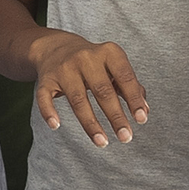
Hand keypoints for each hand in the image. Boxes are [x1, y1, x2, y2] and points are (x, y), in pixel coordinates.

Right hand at [30, 32, 147, 145]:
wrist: (56, 47)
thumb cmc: (94, 63)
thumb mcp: (114, 66)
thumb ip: (130, 86)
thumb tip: (144, 112)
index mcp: (108, 52)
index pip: (124, 77)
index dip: (134, 99)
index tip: (141, 119)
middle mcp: (85, 58)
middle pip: (102, 91)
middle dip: (115, 116)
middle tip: (126, 137)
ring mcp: (64, 69)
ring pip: (77, 100)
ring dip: (90, 124)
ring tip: (102, 142)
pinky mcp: (46, 79)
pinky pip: (44, 97)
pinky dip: (49, 112)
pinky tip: (56, 126)